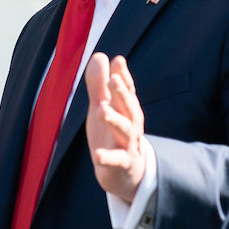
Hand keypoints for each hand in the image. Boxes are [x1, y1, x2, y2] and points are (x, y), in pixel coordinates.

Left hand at [85, 52, 148, 202]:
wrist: (125, 173)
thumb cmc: (112, 135)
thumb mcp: (104, 107)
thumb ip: (99, 85)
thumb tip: (100, 55)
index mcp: (127, 110)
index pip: (127, 91)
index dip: (123, 76)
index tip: (118, 60)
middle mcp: (131, 125)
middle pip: (129, 107)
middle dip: (122, 93)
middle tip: (114, 79)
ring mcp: (128, 145)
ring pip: (124, 131)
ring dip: (114, 120)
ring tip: (100, 110)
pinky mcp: (121, 164)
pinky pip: (116, 161)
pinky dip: (107, 158)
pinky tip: (97, 155)